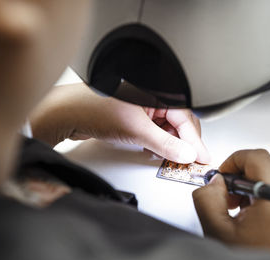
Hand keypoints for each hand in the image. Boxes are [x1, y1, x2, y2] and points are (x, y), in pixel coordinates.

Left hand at [29, 83, 209, 163]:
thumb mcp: (136, 130)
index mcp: (156, 90)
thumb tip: (185, 153)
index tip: (202, 156)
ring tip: (174, 158)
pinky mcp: (135, 116)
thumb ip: (165, 144)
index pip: (184, 117)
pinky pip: (155, 130)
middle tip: (191, 160)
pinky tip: (158, 151)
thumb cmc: (94, 109)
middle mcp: (152, 96)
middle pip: (178, 122)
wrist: (67, 115)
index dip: (195, 140)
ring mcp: (143, 106)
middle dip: (184, 142)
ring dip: (171, 144)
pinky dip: (158, 142)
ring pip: (167, 127)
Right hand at [192, 150, 269, 259]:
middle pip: (265, 166)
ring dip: (251, 187)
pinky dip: (262, 197)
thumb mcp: (218, 232)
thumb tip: (213, 182)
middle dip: (241, 176)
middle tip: (227, 195)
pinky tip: (250, 217)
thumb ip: (208, 199)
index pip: (257, 157)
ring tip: (238, 210)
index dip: (234, 160)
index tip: (223, 174)